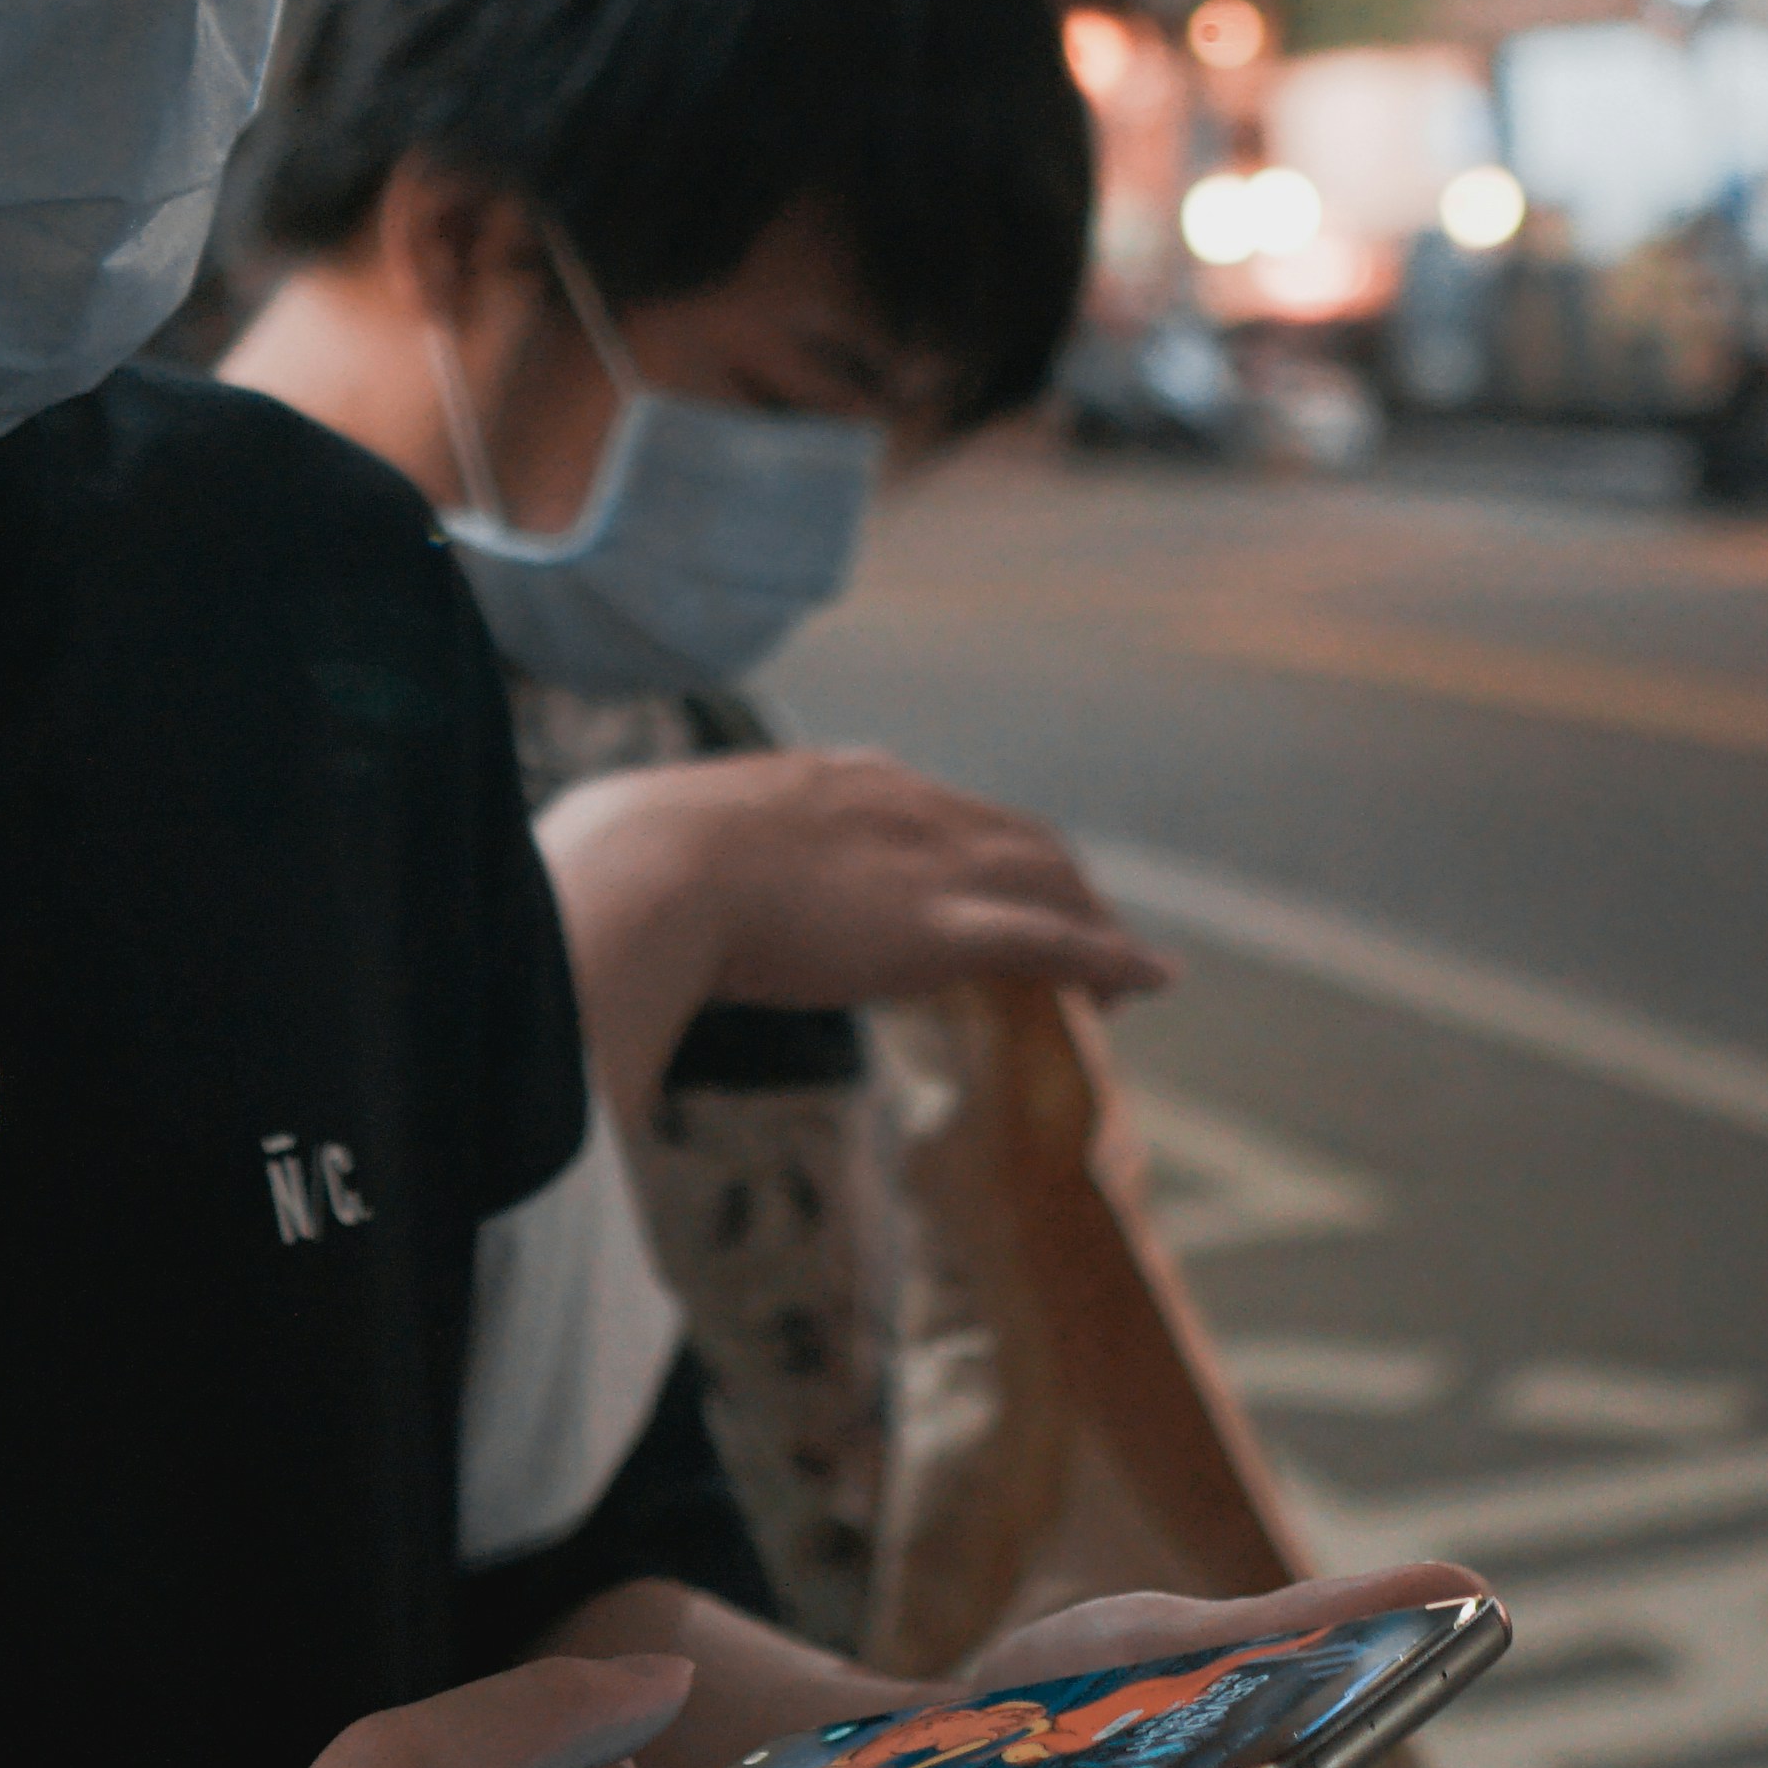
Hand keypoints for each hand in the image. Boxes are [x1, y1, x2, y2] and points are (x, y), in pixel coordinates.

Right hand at [542, 753, 1176, 1132]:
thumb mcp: (660, 840)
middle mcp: (900, 806)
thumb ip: (675, 855)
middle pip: (1010, 837)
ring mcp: (930, 864)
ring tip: (1120, 967)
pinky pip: (1057, 941)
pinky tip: (1146, 983)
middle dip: (1053, 879)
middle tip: (1081, 926)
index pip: (931, 809)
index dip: (972, 845)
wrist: (649, 871)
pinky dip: (1110, 960)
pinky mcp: (949, 928)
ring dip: (1091, 922)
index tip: (984, 877)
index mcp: (832, 784)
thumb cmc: (628, 865)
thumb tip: (621, 875)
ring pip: (1046, 882)